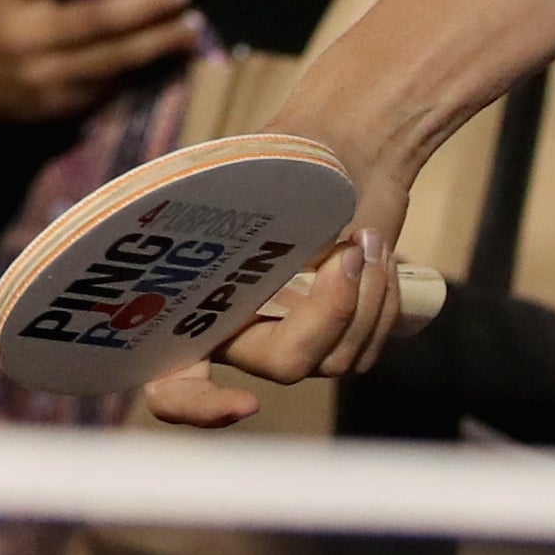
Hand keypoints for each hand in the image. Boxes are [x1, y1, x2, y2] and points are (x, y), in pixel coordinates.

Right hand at [0, 0, 199, 135]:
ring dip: (158, 42)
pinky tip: (168, 51)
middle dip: (146, 5)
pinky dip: (144, 67)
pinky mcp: (60, 107)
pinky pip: (111, 84)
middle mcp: (25, 39)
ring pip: (112, 60)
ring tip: (191, 26)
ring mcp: (45, 78)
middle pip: (94, 20)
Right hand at [145, 135, 424, 427]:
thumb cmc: (284, 156)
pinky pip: (364, 353)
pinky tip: (379, 257)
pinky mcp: (339, 339)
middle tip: (343, 255)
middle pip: (283, 365)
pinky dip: (380, 303)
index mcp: (194, 303)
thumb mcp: (243, 174)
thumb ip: (211, 198)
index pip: (174, 387)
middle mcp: (239, 332)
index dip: (198, 408)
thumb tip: (182, 205)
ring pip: (334, 361)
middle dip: (326, 315)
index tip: (247, 405)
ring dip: (363, 298)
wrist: (347, 147)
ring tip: (365, 239)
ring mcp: (293, 339)